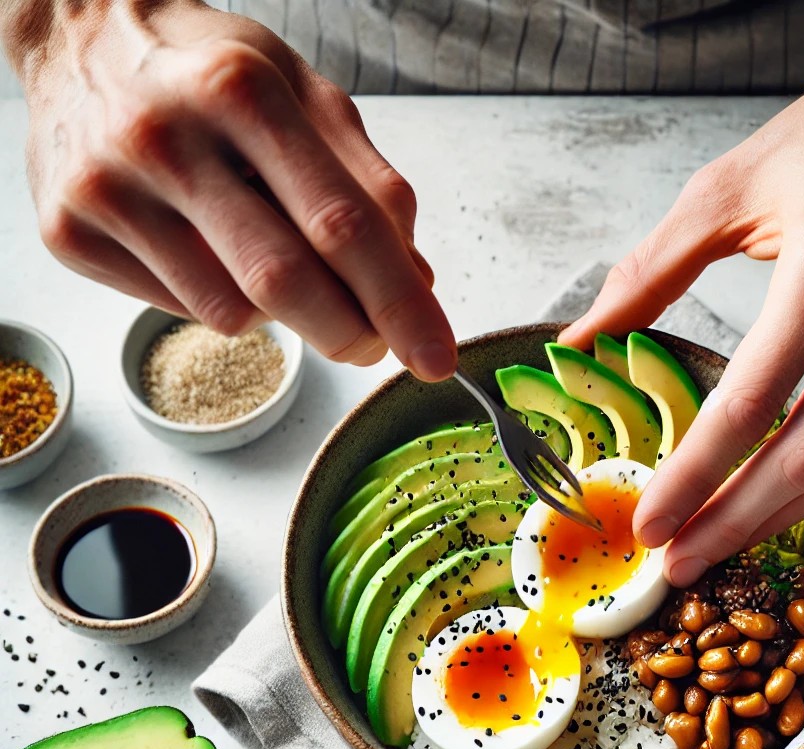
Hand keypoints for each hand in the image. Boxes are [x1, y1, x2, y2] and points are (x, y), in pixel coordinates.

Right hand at [4, 0, 455, 380]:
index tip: (435, 357)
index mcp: (241, 91)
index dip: (399, 302)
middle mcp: (165, 138)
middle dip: (349, 332)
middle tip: (372, 344)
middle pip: (284, 280)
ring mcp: (109, 190)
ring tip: (267, 254)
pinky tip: (211, 251)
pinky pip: (183, 311)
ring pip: (235, 312)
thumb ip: (369, 186)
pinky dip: (223, 300)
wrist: (80, 40)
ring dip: (281, 313)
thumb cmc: (210, 72)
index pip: (343, 222)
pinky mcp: (72, 235)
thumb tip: (417, 281)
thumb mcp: (306, 96)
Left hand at [560, 0, 803, 583]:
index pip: (749, 406)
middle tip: (680, 563)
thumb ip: (648, 272)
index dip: (693, 477)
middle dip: (735, 521)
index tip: (649, 522)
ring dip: (787, 513)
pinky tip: (793, 494)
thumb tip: (583, 337)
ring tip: (725, 541)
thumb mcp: (728, 189)